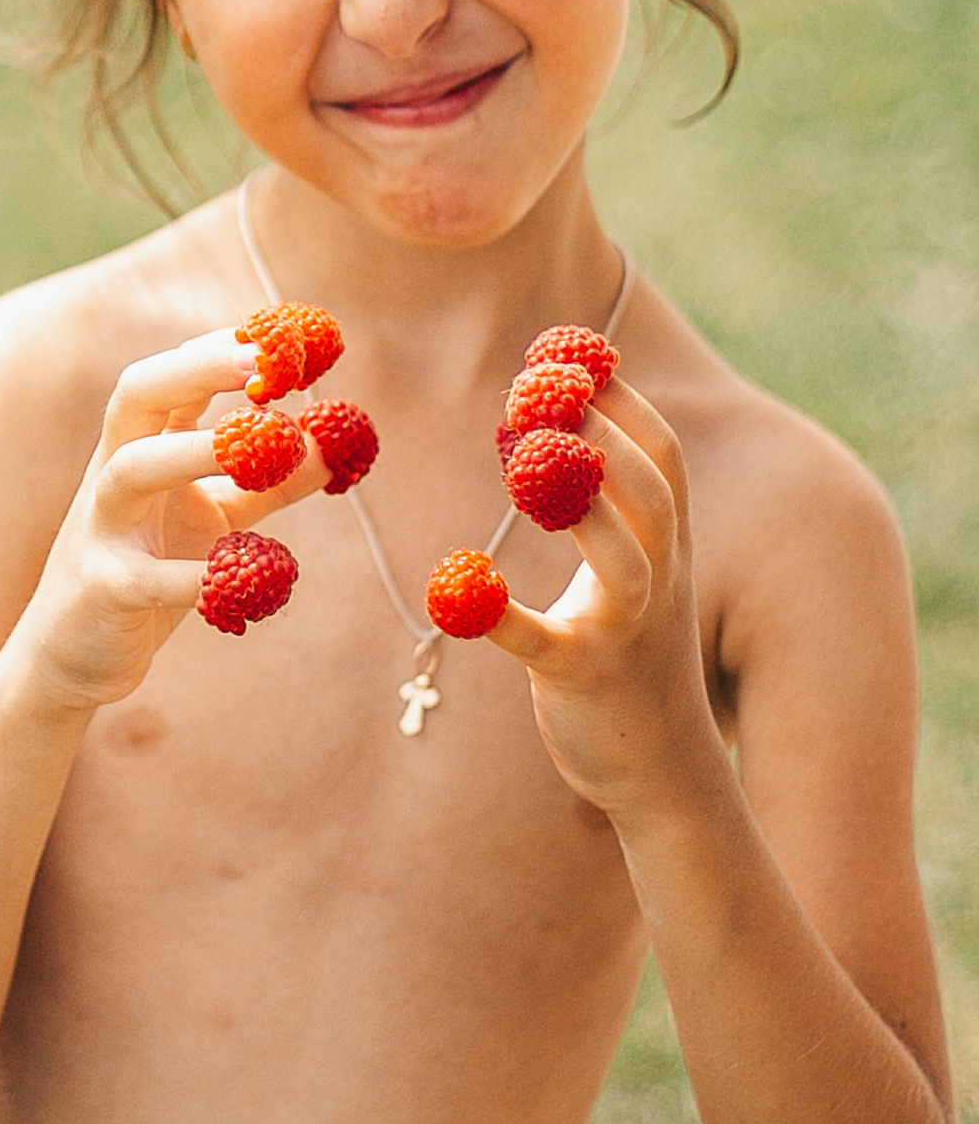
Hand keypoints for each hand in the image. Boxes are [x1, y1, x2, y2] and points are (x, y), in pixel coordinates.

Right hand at [15, 328, 331, 714]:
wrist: (65, 657)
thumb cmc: (145, 572)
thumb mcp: (211, 520)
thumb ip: (267, 486)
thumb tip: (332, 447)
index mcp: (137, 448)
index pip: (172, 377)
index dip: (223, 348)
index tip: (286, 335)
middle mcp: (112, 475)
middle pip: (137, 396)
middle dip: (197, 368)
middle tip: (266, 364)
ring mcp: (102, 530)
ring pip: (132, 470)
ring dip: (193, 452)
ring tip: (264, 454)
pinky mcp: (105, 591)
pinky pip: (151, 578)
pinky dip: (203, 577)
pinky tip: (263, 578)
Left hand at [483, 379, 715, 824]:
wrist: (664, 769)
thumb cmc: (633, 653)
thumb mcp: (634, 569)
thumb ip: (607, 501)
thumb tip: (558, 417)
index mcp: (669, 545)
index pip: (662, 454)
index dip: (619, 399)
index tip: (562, 355)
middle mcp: (660, 579)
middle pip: (652, 491)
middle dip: (600, 435)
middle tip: (532, 395)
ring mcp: (628, 631)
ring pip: (625, 560)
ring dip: (580, 503)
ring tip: (522, 457)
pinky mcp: (584, 679)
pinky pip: (543, 643)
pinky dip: (498, 614)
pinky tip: (453, 584)